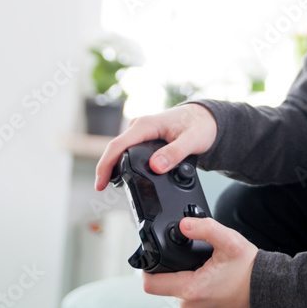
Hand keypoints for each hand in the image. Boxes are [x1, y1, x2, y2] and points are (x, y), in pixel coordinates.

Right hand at [94, 103, 217, 190]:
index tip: (100, 184)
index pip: (118, 145)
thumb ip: (175, 153)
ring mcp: (141, 131)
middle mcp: (140, 126)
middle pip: (115, 149)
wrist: (206, 118)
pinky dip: (126, 163)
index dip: (105, 165)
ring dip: (116, 167)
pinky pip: (130, 151)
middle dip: (108, 169)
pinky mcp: (144, 137)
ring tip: (114, 185)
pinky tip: (127, 176)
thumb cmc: (200, 125)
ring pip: (122, 150)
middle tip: (104, 189)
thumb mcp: (192, 140)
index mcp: (147, 124)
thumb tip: (156, 166)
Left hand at [142, 217, 257, 307]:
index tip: (153, 257)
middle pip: (163, 285)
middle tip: (192, 260)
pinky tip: (207, 279)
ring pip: (175, 291)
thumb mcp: (229, 241)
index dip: (147, 267)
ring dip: (183, 279)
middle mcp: (190, 306)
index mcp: (192, 289)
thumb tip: (184, 224)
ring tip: (203, 269)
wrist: (265, 287)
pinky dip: (193, 287)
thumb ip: (205, 229)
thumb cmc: (249, 269)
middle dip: (173, 269)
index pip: (150, 284)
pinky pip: (187, 299)